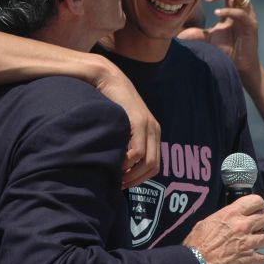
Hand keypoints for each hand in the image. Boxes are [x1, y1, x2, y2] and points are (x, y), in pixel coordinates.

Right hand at [93, 61, 160, 188]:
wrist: (109, 78)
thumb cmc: (110, 103)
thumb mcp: (122, 125)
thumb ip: (125, 140)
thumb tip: (119, 165)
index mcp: (153, 133)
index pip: (154, 166)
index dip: (140, 179)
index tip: (124, 184)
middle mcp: (154, 130)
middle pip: (153, 167)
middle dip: (136, 180)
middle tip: (119, 184)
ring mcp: (148, 125)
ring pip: (147, 162)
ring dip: (132, 174)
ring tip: (117, 177)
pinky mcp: (138, 121)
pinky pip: (137, 151)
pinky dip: (128, 162)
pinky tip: (116, 162)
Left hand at [179, 0, 260, 85]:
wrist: (240, 66)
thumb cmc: (227, 50)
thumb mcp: (208, 39)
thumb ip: (196, 33)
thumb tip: (177, 34)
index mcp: (233, 7)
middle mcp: (242, 7)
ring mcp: (248, 15)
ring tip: (208, 0)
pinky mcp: (251, 25)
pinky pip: (240, 12)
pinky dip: (227, 10)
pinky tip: (215, 13)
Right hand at [183, 194, 263, 263]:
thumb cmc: (197, 245)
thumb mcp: (207, 222)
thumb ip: (222, 218)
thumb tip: (227, 219)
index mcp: (232, 214)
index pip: (256, 201)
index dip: (258, 206)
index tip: (255, 210)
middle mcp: (243, 226)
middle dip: (261, 223)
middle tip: (254, 228)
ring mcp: (248, 243)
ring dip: (259, 242)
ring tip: (250, 246)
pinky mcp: (250, 259)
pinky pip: (263, 259)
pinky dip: (257, 261)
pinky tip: (249, 260)